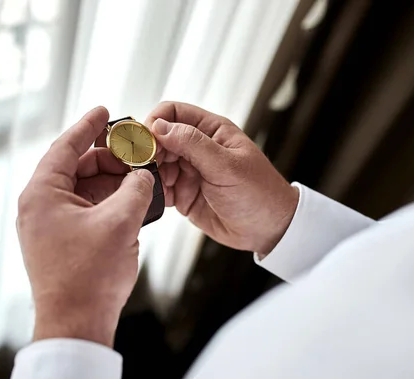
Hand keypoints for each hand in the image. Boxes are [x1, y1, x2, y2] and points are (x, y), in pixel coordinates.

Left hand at [17, 106, 153, 346]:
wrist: (76, 325)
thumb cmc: (90, 276)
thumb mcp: (121, 223)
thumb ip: (136, 189)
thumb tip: (143, 176)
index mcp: (42, 194)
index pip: (65, 147)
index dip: (88, 126)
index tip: (105, 110)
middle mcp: (40, 207)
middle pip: (76, 168)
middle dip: (108, 159)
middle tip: (136, 155)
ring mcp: (49, 226)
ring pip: (83, 190)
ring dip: (110, 182)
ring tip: (138, 179)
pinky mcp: (61, 242)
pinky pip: (85, 210)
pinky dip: (107, 202)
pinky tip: (129, 202)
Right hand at [144, 102, 297, 256]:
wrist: (268, 231)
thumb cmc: (259, 193)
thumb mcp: (225, 166)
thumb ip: (191, 144)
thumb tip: (159, 126)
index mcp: (211, 131)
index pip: (173, 113)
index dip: (155, 122)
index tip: (145, 140)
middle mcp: (198, 148)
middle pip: (160, 139)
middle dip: (150, 151)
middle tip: (147, 167)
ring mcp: (190, 170)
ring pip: (157, 163)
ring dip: (152, 173)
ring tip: (160, 185)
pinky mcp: (184, 193)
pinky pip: (161, 187)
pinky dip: (156, 191)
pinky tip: (163, 198)